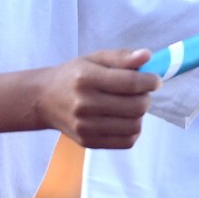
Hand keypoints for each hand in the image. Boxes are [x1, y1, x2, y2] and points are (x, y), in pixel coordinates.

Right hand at [32, 49, 159, 148]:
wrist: (44, 100)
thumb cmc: (73, 76)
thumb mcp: (94, 59)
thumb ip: (121, 56)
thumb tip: (147, 56)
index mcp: (85, 78)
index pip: (130, 83)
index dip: (150, 81)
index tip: (154, 80)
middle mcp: (84, 104)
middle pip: (135, 106)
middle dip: (145, 97)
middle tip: (141, 92)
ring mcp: (85, 126)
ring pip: (134, 126)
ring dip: (140, 115)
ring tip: (131, 105)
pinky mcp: (88, 142)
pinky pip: (126, 141)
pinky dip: (132, 130)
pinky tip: (125, 119)